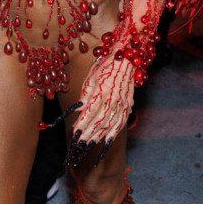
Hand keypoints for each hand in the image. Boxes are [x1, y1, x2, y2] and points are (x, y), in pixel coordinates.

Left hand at [68, 54, 135, 168]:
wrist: (126, 60)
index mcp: (102, 92)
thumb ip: (85, 94)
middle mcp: (113, 100)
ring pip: (110, 125)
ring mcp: (122, 104)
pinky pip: (121, 123)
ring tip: (90, 144)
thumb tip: (78, 108)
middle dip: (88, 133)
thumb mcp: (92, 77)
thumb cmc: (105, 66)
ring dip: (99, 136)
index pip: (90, 113)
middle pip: (99, 121)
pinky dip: (114, 133)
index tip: (74, 132)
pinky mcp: (128, 106)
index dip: (82, 124)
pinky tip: (108, 140)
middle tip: (79, 143)